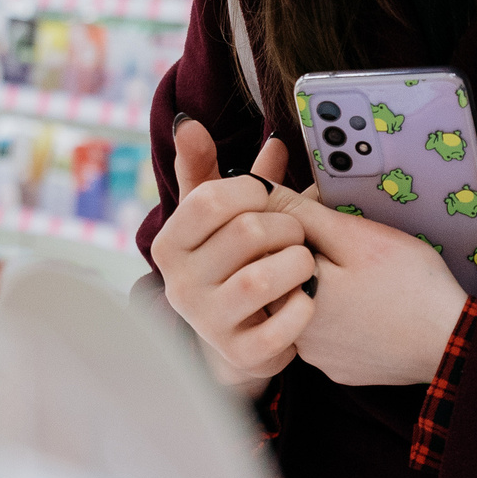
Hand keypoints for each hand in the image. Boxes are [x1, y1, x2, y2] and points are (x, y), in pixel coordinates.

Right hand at [151, 122, 316, 395]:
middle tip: (297, 232)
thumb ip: (203, 169)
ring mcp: (208, 323)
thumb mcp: (215, 216)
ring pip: (263, 279)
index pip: (209, 199)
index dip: (252, 190)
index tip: (269, 195)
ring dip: (297, 263)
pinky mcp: (241, 355)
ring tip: (304, 261)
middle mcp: (180, 285)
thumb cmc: (231, 260)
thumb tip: (188, 123)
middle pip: (245, 233)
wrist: (238, 334)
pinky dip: (304, 307)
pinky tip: (306, 297)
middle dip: (285, 226)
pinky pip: (283, 326)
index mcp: (170, 245)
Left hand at [282, 198, 468, 387]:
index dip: (297, 226)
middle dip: (311, 255)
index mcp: (286, 295)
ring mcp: (316, 357)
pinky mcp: (338, 367)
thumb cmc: (409, 286)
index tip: (328, 223)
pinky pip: (329, 332)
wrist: (453, 343)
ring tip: (365, 277)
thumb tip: (257, 187)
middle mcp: (292, 333)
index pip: (269, 248)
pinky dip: (344, 314)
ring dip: (326, 285)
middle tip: (352, 249)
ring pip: (307, 305)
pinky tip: (370, 303)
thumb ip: (300, 211)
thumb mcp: (353, 235)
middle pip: (286, 278)